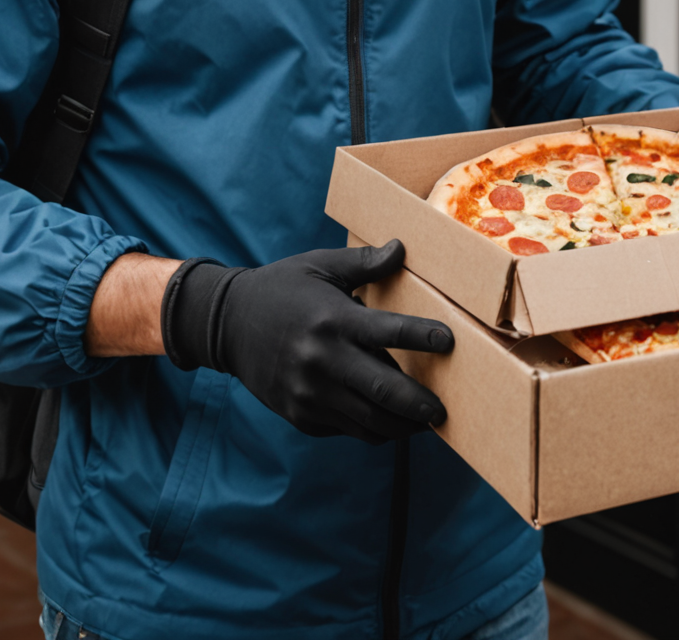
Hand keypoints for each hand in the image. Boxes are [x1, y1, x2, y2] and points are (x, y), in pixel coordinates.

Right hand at [161, 240, 452, 443]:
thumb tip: (401, 248)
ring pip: (370, 422)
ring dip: (402, 426)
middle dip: (421, 405)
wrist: (228, 324)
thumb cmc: (280, 289)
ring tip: (422, 422)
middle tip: (443, 409)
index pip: (390, 332)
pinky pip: (347, 429)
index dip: (425, 338)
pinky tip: (386, 420)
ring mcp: (310, 394)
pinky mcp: (302, 416)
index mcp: (332, 320)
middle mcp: (323, 361)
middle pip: (386, 393)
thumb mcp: (319, 266)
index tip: (450, 341)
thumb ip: (363, 263)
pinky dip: (372, 428)